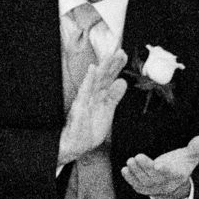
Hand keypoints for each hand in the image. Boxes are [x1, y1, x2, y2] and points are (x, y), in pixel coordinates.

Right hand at [58, 50, 128, 165]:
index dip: (116, 67)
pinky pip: (85, 90)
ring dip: (103, 68)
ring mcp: (85, 99)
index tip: (123, 56)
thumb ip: (114, 96)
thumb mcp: (106, 111)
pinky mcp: (79, 106)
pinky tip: (93, 69)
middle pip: (104, 77)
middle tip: (122, 52)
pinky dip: (89, 79)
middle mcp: (93, 95)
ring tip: (111, 57)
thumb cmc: (88, 130)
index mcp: (100, 96)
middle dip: (113, 64)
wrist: (75, 146)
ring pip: (96, 80)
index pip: (109, 79)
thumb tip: (122, 82)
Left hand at [122, 133, 198, 198]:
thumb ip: (198, 146)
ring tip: (130, 161)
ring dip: (136, 172)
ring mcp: (153, 187)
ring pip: (143, 181)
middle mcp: (164, 182)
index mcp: (177, 174)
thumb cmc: (181, 164)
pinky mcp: (142, 188)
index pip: (171, 173)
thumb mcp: (190, 155)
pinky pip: (135, 185)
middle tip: (137, 157)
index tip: (159, 165)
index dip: (165, 170)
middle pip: (154, 176)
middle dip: (145, 168)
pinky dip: (129, 178)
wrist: (172, 184)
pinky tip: (125, 169)